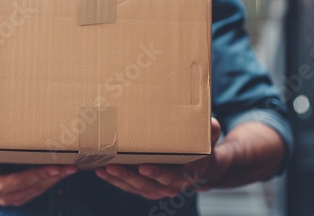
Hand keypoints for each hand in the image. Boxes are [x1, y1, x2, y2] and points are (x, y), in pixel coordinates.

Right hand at [0, 150, 76, 205]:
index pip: (23, 180)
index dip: (40, 174)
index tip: (55, 167)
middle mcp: (9, 197)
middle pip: (36, 185)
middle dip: (55, 176)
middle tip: (71, 166)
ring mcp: (17, 199)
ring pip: (41, 188)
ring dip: (57, 178)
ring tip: (71, 167)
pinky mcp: (23, 198)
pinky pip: (41, 189)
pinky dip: (52, 180)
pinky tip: (62, 171)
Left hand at [95, 118, 221, 199]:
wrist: (202, 169)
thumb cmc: (203, 149)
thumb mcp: (210, 139)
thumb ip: (211, 132)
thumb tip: (212, 123)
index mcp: (187, 174)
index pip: (171, 176)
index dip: (157, 172)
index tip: (143, 166)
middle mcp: (172, 186)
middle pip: (147, 184)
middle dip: (127, 176)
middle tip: (111, 166)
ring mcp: (158, 189)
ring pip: (135, 187)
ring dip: (117, 179)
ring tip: (102, 168)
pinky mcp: (148, 189)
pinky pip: (130, 187)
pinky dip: (116, 180)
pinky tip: (101, 172)